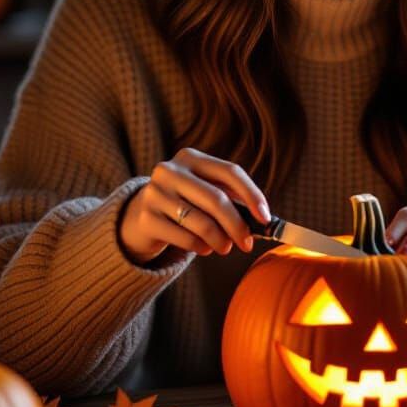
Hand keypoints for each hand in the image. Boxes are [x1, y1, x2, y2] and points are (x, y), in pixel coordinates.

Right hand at [119, 148, 270, 264]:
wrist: (141, 216)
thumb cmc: (185, 203)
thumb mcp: (205, 192)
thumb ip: (231, 200)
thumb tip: (264, 221)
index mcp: (191, 157)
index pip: (230, 172)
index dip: (252, 195)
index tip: (266, 218)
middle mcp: (170, 170)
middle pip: (216, 199)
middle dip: (237, 225)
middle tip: (247, 244)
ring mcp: (155, 193)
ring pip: (201, 222)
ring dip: (220, 240)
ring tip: (224, 247)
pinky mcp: (146, 218)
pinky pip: (185, 238)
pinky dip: (201, 247)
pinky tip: (204, 248)